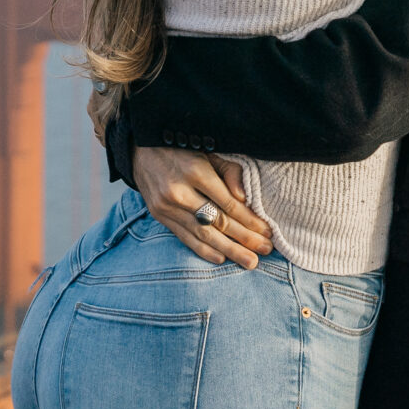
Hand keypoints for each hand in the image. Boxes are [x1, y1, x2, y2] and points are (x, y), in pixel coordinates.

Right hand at [133, 146, 272, 268]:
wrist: (141, 149)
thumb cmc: (183, 147)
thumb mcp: (209, 151)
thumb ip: (230, 172)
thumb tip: (243, 200)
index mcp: (195, 171)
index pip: (228, 205)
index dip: (250, 221)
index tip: (267, 231)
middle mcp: (179, 192)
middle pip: (218, 222)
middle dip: (245, 238)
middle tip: (266, 249)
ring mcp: (166, 207)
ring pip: (203, 234)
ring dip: (229, 250)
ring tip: (250, 261)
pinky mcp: (159, 216)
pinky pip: (184, 237)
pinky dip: (203, 250)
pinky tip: (221, 259)